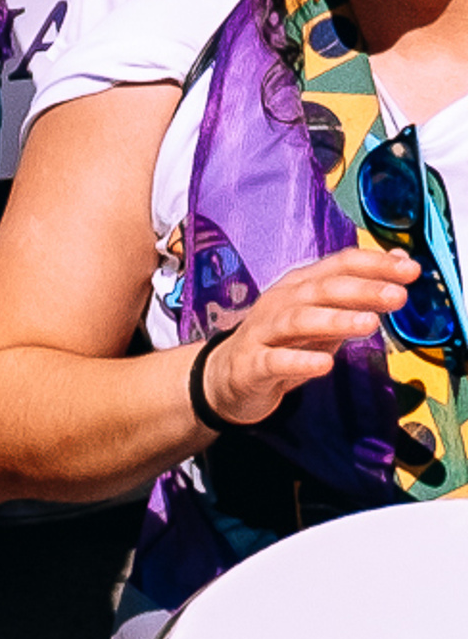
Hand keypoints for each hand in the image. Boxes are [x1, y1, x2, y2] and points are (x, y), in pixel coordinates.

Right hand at [198, 252, 416, 429]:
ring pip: (298, 320)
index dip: (373, 265)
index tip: (411, 269)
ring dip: (334, 320)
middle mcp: (280, 302)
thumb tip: (399, 261)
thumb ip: (357, 294)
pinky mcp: (253, 364)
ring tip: (369, 325)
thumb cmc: (282, 343)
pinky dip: (300, 360)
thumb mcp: (322, 317)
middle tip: (398, 296)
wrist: (228, 377)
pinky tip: (324, 364)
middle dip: (361, 290)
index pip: (338, 265)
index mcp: (298, 287)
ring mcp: (263, 331)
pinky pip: (276, 361)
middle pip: (321, 290)